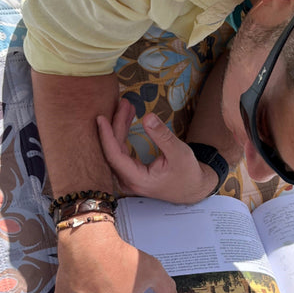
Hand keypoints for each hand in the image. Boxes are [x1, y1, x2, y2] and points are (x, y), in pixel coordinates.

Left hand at [97, 100, 217, 203]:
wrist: (193, 189)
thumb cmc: (187, 174)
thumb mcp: (179, 153)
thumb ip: (162, 135)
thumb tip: (147, 117)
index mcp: (137, 179)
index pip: (114, 156)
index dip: (106, 136)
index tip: (100, 118)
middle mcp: (128, 180)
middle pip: (114, 150)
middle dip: (116, 124)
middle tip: (123, 103)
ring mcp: (128, 177)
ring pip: (116, 149)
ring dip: (120, 126)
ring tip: (126, 106)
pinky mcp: (131, 172)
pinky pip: (121, 151)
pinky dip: (123, 133)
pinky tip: (126, 119)